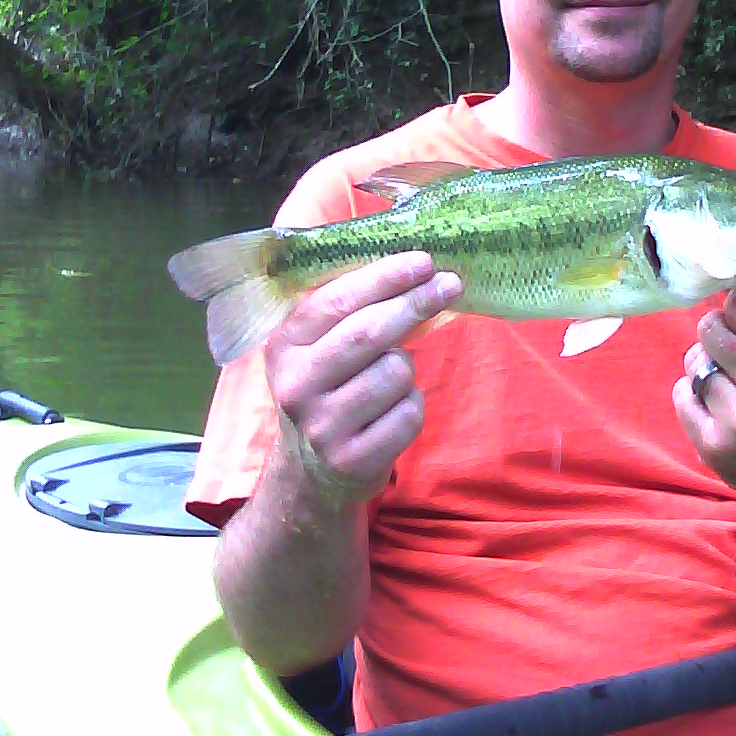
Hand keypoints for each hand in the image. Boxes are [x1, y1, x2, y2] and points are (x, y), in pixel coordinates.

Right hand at [264, 252, 462, 502]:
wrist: (311, 474)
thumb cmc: (329, 392)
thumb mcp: (318, 351)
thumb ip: (351, 313)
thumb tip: (416, 270)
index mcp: (285, 347)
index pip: (336, 301)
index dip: (383, 277)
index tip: (423, 261)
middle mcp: (296, 386)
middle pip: (368, 333)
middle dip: (415, 303)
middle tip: (450, 284)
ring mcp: (322, 427)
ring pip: (396, 373)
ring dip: (407, 369)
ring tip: (388, 382)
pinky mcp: (352, 460)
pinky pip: (408, 414)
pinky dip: (411, 406)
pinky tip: (391, 414)